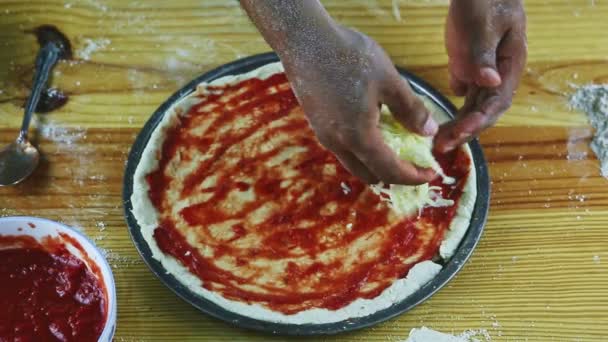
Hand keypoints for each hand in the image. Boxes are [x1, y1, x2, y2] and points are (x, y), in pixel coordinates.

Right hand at [282, 26, 437, 184]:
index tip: (431, 173)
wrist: (305, 40)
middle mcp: (339, 143)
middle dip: (394, 175)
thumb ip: (410, 109)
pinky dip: (362, 149)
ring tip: (395, 143)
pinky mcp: (317, 124)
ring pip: (354, 163)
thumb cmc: (349, 57)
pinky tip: (373, 126)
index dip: (413, 176)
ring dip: (376, 162)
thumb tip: (429, 131)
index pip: (390, 171)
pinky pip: (344, 148)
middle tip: (414, 161)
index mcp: (359, 136)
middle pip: (369, 175)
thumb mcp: (388, 80)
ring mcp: (324, 135)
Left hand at [436, 0, 526, 151]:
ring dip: (458, 126)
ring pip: (473, 108)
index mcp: (510, 66)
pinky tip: (435, 124)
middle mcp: (499, 75)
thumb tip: (492, 82)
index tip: (460, 133)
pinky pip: (463, 97)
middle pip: (485, 111)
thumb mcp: (483, 24)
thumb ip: (484, 53)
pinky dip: (452, 113)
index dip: (480, 120)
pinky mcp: (468, 70)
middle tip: (441, 146)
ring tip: (438, 142)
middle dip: (465, 131)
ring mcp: (483, 74)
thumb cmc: (483, 1)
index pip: (497, 101)